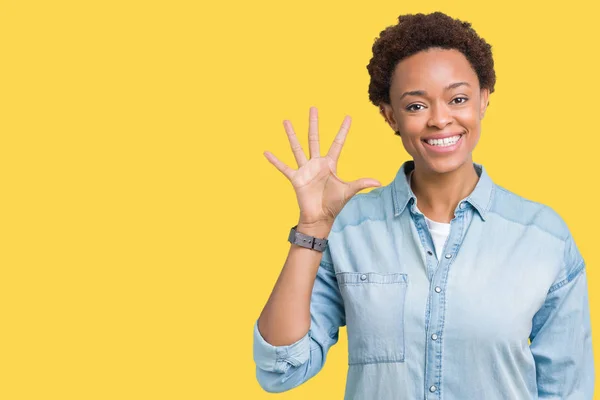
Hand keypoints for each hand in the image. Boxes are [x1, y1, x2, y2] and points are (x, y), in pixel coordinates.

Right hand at [264, 106, 381, 226]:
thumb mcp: (348, 191)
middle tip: (313, 108)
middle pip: (314, 138)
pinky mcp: (296, 178)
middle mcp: (317, 163)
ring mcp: (305, 169)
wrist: (320, 218)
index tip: (348, 117)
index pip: (337, 143)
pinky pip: (283, 167)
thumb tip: (379, 181)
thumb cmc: (334, 205)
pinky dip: (275, 160)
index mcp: (330, 164)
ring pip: (297, 148)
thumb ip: (361, 183)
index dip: (343, 130)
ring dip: (291, 135)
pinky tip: (266, 152)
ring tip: (286, 121)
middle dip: (314, 123)